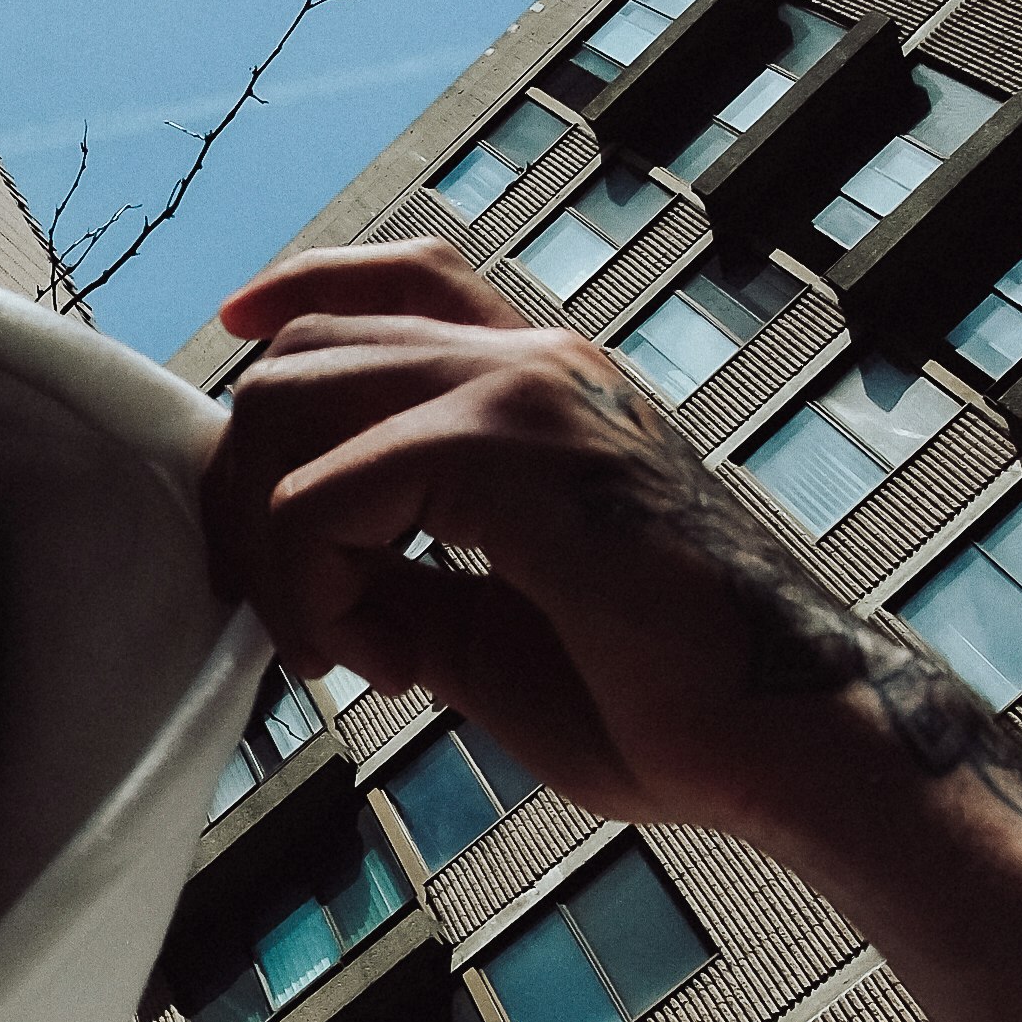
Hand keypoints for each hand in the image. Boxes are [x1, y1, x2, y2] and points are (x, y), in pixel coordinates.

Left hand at [198, 244, 985, 862]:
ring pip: (289, 406)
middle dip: (244, 487)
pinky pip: (318, 494)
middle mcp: (534, 363)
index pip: (399, 279)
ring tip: (344, 650)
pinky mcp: (510, 451)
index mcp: (544, 386)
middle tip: (288, 615)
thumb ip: (393, 571)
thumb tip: (289, 563)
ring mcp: (526, 393)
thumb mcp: (484, 625)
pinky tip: (385, 668)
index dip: (296, 297)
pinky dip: (311, 592)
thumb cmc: (662, 702)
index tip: (232, 349)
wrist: (790, 742)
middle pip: (304, 351)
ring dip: (272, 550)